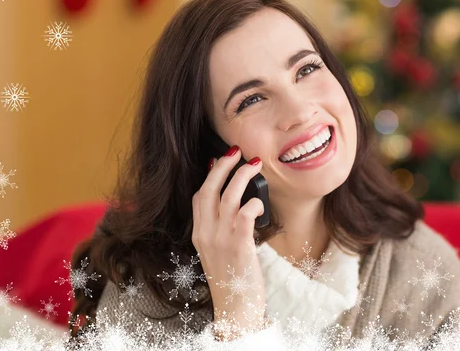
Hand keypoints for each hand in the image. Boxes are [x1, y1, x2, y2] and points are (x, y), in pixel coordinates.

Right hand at [191, 146, 267, 339]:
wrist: (235, 308)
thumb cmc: (231, 279)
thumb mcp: (216, 252)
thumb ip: (219, 229)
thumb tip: (231, 205)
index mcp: (199, 235)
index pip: (198, 197)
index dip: (209, 175)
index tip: (219, 159)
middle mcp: (206, 234)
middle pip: (209, 190)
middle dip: (223, 166)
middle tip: (236, 151)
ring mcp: (221, 240)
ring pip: (228, 197)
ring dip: (241, 177)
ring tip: (254, 165)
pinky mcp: (239, 246)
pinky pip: (244, 215)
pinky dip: (253, 203)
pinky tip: (260, 202)